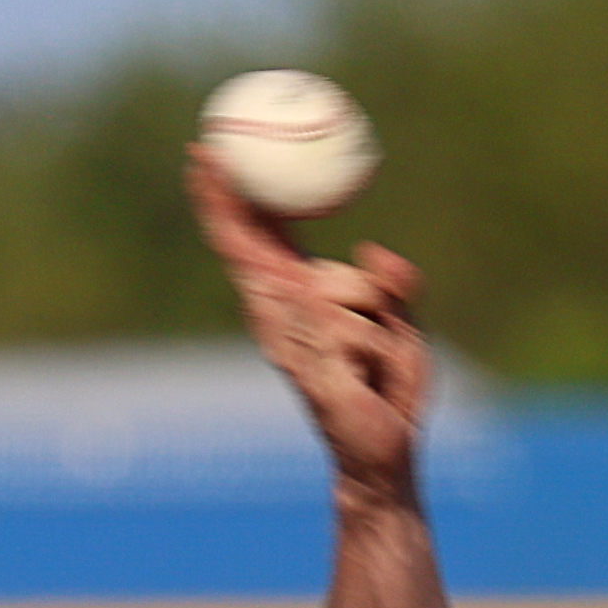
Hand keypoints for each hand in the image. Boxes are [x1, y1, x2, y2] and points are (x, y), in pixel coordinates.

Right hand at [186, 150, 430, 494]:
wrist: (383, 457)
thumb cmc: (391, 389)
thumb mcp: (405, 323)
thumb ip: (395, 284)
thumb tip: (372, 251)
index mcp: (296, 298)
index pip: (259, 238)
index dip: (233, 198)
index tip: (208, 154)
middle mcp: (280, 317)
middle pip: (244, 249)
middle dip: (221, 201)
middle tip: (201, 150)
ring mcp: (287, 344)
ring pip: (335, 290)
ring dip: (376, 323)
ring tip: (376, 364)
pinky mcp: (306, 371)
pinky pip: (355, 331)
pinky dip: (378, 350)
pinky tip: (370, 382)